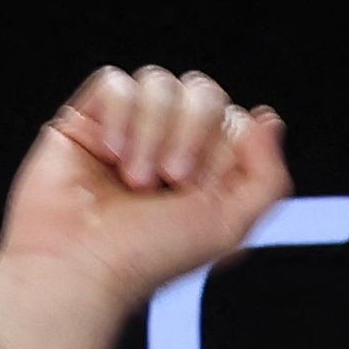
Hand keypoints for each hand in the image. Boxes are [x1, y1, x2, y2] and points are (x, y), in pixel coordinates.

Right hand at [0, 68, 292, 348]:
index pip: (232, 120)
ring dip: (153, 131)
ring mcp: (126, 130)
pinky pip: (115, 82)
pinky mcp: (86, 120)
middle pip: (201, 92)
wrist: (80, 266)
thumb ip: (268, 178)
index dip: (221, 148)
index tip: (197, 190)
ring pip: (159, 82)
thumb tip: (268, 119)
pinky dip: (119, 117)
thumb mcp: (230, 227)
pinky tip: (108, 154)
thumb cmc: (147, 257)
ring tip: (134, 179)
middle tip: (170, 180)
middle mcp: (167, 146)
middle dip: (191, 134)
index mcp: (205, 171)